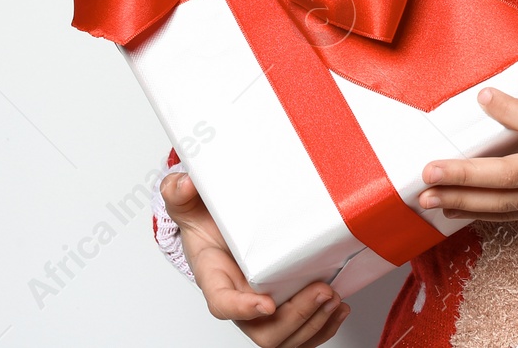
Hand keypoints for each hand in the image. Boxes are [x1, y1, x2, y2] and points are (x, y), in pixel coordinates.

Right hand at [162, 171, 349, 346]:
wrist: (218, 228)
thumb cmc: (207, 223)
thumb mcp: (188, 202)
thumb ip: (180, 193)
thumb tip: (185, 184)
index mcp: (214, 277)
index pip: (222, 304)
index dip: (243, 309)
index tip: (265, 303)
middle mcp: (239, 299)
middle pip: (263, 332)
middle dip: (296, 317)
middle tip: (322, 291)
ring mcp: (261, 309)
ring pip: (284, 338)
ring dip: (313, 324)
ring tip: (334, 298)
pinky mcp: (282, 307)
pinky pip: (299, 334)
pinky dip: (321, 328)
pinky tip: (337, 309)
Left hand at [416, 56, 517, 265]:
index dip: (513, 110)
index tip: (481, 95)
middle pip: (514, 173)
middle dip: (469, 173)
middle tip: (431, 168)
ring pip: (505, 202)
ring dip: (463, 199)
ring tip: (426, 195)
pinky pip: (510, 216)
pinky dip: (478, 213)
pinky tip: (448, 208)